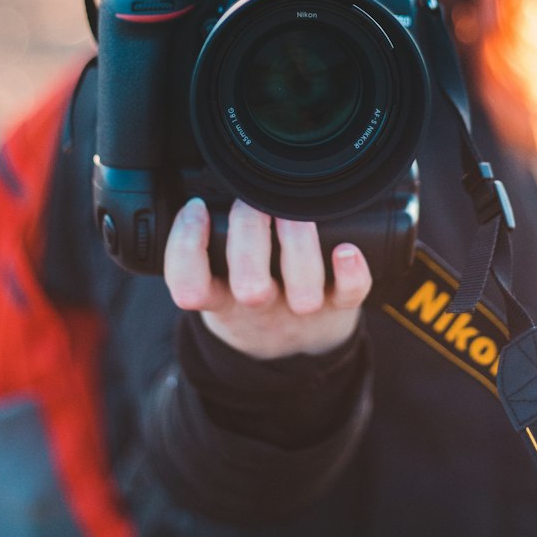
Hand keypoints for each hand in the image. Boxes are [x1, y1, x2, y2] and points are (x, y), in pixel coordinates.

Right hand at [164, 197, 371, 358]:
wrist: (287, 352)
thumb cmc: (246, 299)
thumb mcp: (213, 281)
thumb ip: (203, 243)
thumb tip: (197, 183)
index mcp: (219, 296)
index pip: (188, 283)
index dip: (185, 246)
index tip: (196, 209)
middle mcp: (258, 306)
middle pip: (250, 285)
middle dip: (249, 234)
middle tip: (250, 202)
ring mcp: (299, 308)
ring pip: (301, 292)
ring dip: (299, 246)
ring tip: (296, 214)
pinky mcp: (337, 307)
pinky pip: (349, 294)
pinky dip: (351, 273)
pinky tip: (346, 249)